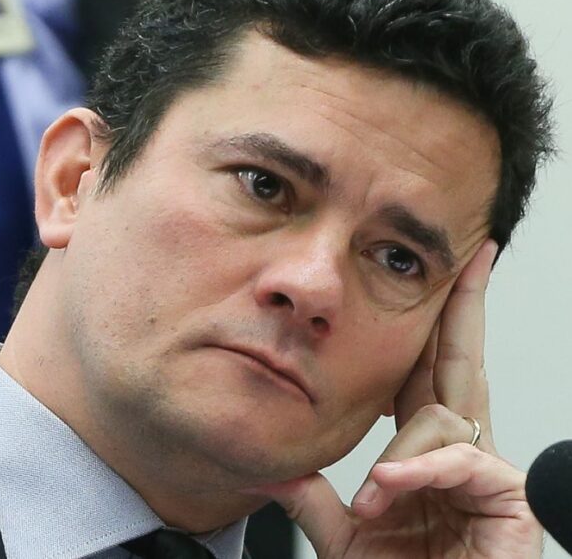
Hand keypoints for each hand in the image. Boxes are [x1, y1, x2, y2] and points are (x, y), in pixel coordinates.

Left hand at [254, 240, 542, 557]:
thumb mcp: (345, 540)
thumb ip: (317, 503)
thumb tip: (279, 474)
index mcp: (423, 452)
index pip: (424, 373)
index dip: (427, 328)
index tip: (427, 287)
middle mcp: (457, 451)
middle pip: (459, 361)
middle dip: (465, 306)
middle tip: (474, 257)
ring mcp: (485, 474)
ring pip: (443, 415)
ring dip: (401, 454)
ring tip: (376, 499)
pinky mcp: (509, 501)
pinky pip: (461, 460)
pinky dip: (420, 471)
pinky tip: (392, 487)